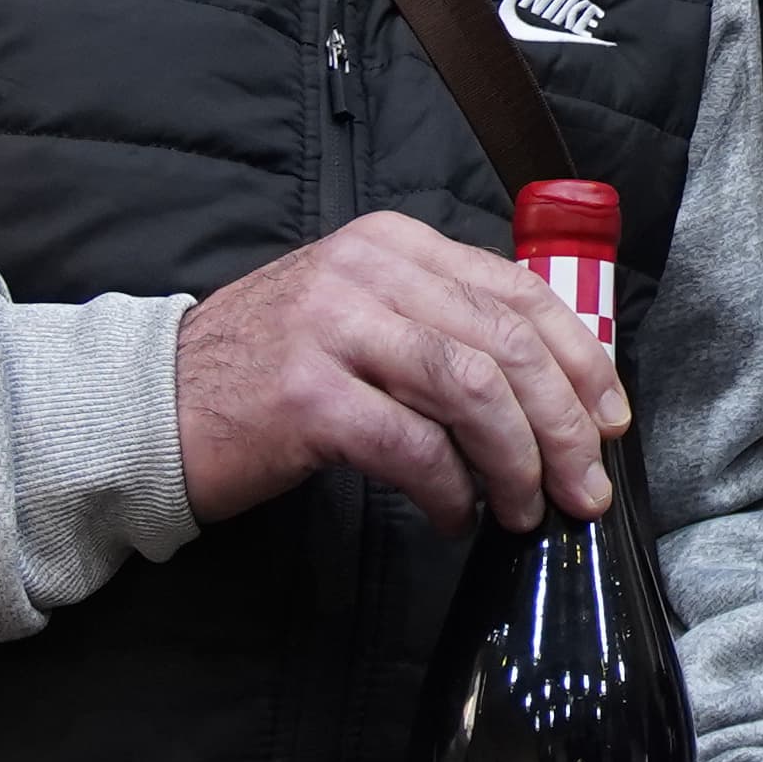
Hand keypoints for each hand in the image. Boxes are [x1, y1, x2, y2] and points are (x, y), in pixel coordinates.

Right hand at [173, 211, 627, 534]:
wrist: (151, 406)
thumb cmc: (269, 374)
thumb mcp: (363, 320)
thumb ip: (446, 332)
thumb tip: (560, 399)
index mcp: (393, 245)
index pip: (518, 293)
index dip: (581, 361)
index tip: (611, 421)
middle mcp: (366, 272)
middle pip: (506, 344)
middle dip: (564, 424)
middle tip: (586, 488)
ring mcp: (332, 328)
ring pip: (472, 389)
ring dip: (517, 461)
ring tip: (526, 509)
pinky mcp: (305, 395)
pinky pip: (412, 445)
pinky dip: (450, 488)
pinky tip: (458, 516)